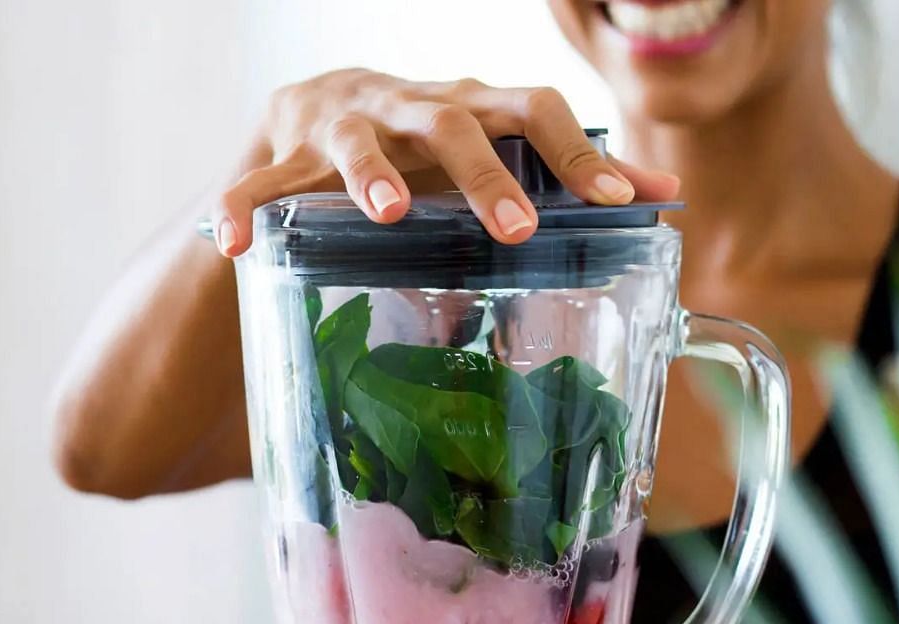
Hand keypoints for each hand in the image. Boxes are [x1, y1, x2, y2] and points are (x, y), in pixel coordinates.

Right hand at [212, 69, 680, 255]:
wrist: (317, 112)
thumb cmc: (427, 145)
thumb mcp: (494, 149)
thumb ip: (568, 171)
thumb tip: (663, 192)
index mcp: (471, 105)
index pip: (534, 110)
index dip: (576, 153)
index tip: (618, 200)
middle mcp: (410, 106)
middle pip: (453, 123)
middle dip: (484, 173)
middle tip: (513, 228)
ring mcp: (341, 126)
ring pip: (355, 141)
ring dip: (370, 175)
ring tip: (388, 216)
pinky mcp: (280, 157)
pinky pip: (257, 186)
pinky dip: (243, 210)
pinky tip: (235, 244)